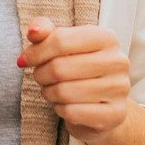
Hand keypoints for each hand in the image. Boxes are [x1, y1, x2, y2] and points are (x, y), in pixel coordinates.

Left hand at [18, 17, 134, 142]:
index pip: (60, 40)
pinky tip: (64, 105)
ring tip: (52, 91)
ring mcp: (119, 88)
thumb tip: (33, 30)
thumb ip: (46, 32)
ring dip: (49, 93)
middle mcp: (118, 61)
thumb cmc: (78, 69)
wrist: (103, 105)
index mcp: (106, 37)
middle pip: (59, 67)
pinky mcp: (115, 114)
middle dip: (41, 74)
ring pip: (64, 92)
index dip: (36, 52)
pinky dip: (60, 110)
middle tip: (40, 78)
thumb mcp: (63, 46)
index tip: (25, 60)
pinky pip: (72, 112)